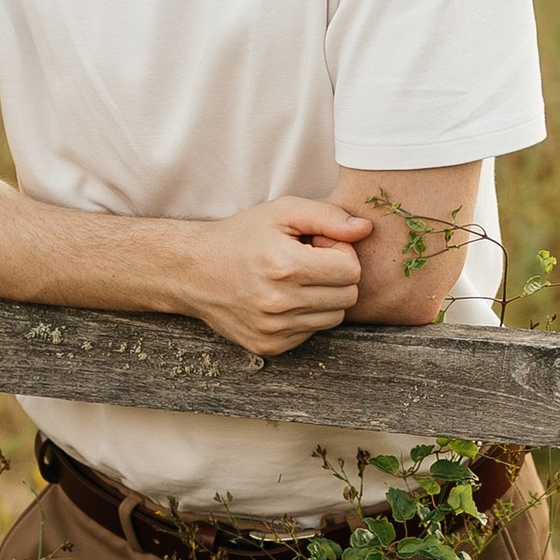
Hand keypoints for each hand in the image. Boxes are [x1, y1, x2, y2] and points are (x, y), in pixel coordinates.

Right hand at [177, 197, 373, 355]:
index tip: (318, 245)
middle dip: (336, 276)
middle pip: (348, 297)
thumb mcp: (281, 212)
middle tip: (309, 262)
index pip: (351, 270)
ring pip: (333, 318)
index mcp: (285, 266)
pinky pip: (310, 333)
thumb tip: (365, 229)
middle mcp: (279, 303)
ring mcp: (273, 330)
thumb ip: (327, 216)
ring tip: (295, 280)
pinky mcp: (268, 347)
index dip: (340, 253)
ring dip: (323, 298)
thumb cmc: (241, 237)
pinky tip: (283, 298)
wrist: (193, 270)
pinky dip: (304, 316)